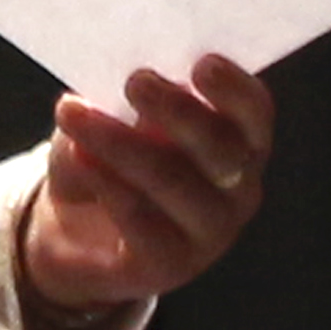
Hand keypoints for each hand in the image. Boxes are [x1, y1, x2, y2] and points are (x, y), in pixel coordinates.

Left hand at [19, 51, 273, 316]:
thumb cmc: (112, 155)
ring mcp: (210, 234)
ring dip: (121, 142)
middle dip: (177, 110)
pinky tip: (79, 157)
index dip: (235, 89)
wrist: (76, 233)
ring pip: (173, 181)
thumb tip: (134, 74)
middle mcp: (238, 190)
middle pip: (222, 148)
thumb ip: (139, 97)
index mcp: (241, 141)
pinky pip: (141, 220)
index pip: (255, 113)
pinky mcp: (170, 265)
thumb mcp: (124, 116)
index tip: (202, 64)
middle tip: (135, 81)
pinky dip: (106, 182)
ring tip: (75, 113)